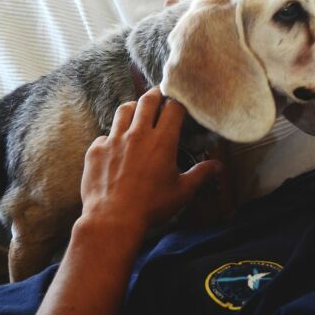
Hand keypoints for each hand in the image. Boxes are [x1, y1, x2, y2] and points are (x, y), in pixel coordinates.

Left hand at [80, 86, 220, 240]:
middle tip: (158, 96)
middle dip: (155, 95)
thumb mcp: (182, 192)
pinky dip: (111, 138)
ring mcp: (114, 140)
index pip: (173, 107)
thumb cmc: (151, 206)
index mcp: (162, 140)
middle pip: (147, 100)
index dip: (177, 102)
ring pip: (124, 110)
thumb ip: (200, 174)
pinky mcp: (96, 150)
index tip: (179, 104)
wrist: (112, 220)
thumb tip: (218, 166)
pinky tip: (114, 148)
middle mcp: (138, 134)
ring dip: (132, 109)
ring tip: (136, 113)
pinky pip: (104, 135)